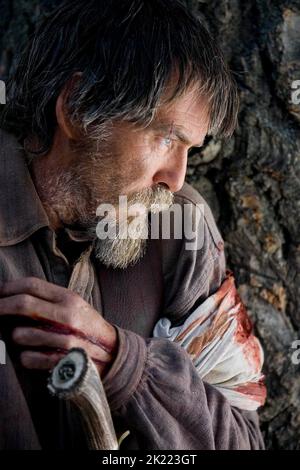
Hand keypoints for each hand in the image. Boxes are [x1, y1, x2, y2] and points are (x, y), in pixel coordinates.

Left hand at [0, 277, 117, 376]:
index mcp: (69, 298)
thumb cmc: (86, 329)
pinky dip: (25, 357)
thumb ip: (49, 300)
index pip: (32, 285)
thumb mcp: (74, 307)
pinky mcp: (63, 361)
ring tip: (21, 337)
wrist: (113, 354)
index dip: (8, 288)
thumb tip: (15, 296)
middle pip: (24, 304)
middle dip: (0, 307)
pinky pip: (28, 358)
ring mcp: (66, 339)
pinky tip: (32, 355)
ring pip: (22, 334)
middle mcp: (68, 315)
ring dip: (16, 336)